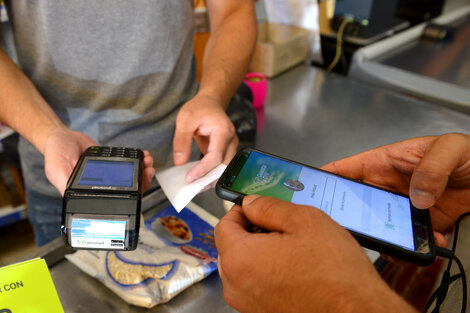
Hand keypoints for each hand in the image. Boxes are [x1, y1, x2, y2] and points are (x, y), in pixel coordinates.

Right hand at [43, 129, 154, 194]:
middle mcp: (100, 187)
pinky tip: (142, 156)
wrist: (61, 136)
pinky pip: (127, 165)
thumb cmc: (55, 154)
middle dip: (142, 180)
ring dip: (142, 170)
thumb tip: (72, 197)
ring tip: (147, 162)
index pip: (113, 200)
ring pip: (131, 178)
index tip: (141, 185)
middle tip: (148, 171)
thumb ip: (65, 184)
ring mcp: (108, 176)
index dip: (130, 195)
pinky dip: (137, 161)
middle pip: (127, 189)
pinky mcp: (111, 164)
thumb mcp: (57, 170)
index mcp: (89, 193)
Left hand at [173, 94, 237, 181]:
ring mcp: (230, 146)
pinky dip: (211, 173)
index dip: (203, 170)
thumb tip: (180, 162)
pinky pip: (221, 165)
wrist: (210, 103)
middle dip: (209, 179)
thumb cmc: (199, 108)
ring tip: (196, 185)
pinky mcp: (226, 151)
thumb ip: (182, 140)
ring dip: (211, 178)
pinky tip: (200, 178)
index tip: (190, 178)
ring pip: (224, 168)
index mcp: (223, 130)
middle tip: (192, 187)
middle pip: (223, 166)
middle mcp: (231, 140)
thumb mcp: (185, 119)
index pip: (216, 156)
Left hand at [215, 196, 415, 312]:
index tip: (256, 206)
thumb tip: (250, 203)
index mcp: (240, 259)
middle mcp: (236, 285)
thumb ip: (269, 207)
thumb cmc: (334, 272)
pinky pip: (253, 282)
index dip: (239, 210)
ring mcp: (247, 302)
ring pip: (242, 264)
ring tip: (289, 244)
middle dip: (248, 230)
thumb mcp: (304, 220)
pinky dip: (265, 269)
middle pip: (230, 246)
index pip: (223, 225)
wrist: (357, 311)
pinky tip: (291, 264)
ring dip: (258, 250)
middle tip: (276, 223)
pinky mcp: (261, 311)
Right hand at [321, 133, 469, 246]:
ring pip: (376, 225)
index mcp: (384, 162)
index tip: (305, 190)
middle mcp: (387, 186)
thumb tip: (416, 196)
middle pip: (354, 202)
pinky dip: (410, 248)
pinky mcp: (417, 226)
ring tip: (390, 242)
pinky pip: (403, 240)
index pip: (345, 169)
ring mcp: (400, 208)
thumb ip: (432, 166)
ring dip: (380, 235)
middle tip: (340, 227)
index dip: (323, 178)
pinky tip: (426, 245)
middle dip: (344, 214)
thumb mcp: (451, 148)